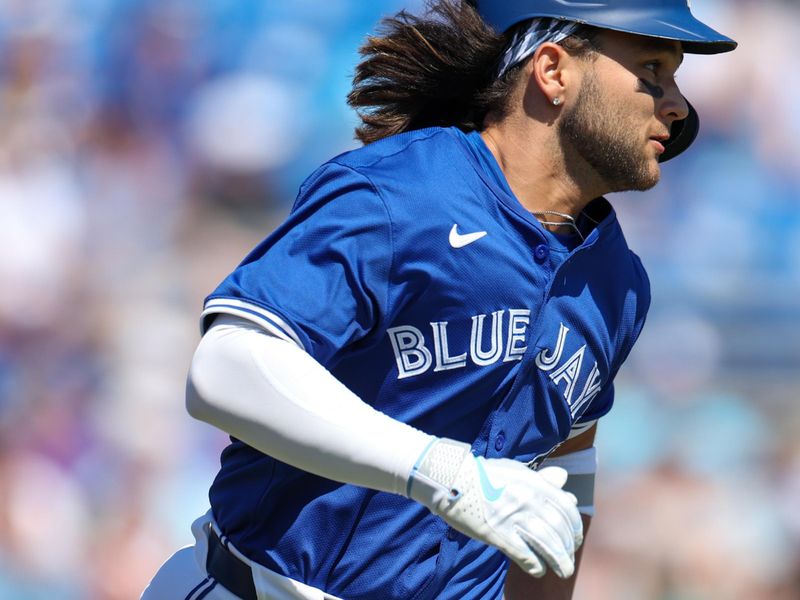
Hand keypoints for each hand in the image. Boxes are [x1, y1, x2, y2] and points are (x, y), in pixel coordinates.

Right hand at [408, 439, 582, 577]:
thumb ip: (542, 479)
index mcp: (536, 484)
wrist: (455, 479)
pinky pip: (524, 554)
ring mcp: (514, 518)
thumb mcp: (517, 471)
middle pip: (560, 530)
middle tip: (568, 559)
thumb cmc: (486, 475)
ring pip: (548, 545)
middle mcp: (529, 501)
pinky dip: (535, 565)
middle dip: (569, 548)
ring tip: (563, 571)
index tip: (575, 538)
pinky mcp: (498, 533)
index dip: (575, 527)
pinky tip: (538, 570)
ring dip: (559, 561)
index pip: (567, 509)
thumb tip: (564, 479)